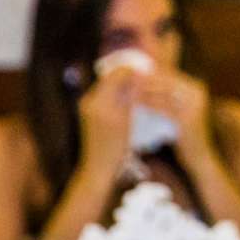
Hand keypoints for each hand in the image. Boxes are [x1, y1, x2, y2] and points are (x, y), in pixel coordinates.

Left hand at [73, 63, 137, 183]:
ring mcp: (89, 106)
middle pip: (111, 78)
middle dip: (129, 76)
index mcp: (97, 100)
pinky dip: (119, 94)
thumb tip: (138, 75)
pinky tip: (132, 99)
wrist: (98, 168)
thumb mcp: (125, 119)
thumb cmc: (114, 148)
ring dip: (125, 84)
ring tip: (143, 87)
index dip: (133, 71)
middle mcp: (89, 99)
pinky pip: (107, 96)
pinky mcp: (91, 113)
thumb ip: (130, 95)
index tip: (150, 72)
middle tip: (148, 78)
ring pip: (110, 86)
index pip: (116, 74)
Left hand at [137, 69, 214, 162]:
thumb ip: (168, 94)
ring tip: (128, 90)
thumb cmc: (184, 132)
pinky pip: (163, 107)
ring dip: (145, 90)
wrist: (199, 155)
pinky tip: (136, 103)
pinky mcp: (187, 118)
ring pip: (164, 92)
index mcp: (196, 88)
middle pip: (167, 81)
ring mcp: (194, 105)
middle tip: (127, 79)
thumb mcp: (179, 109)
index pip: (170, 74)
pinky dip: (149, 103)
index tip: (132, 73)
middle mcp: (197, 93)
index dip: (150, 73)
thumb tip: (146, 78)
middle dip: (146, 79)